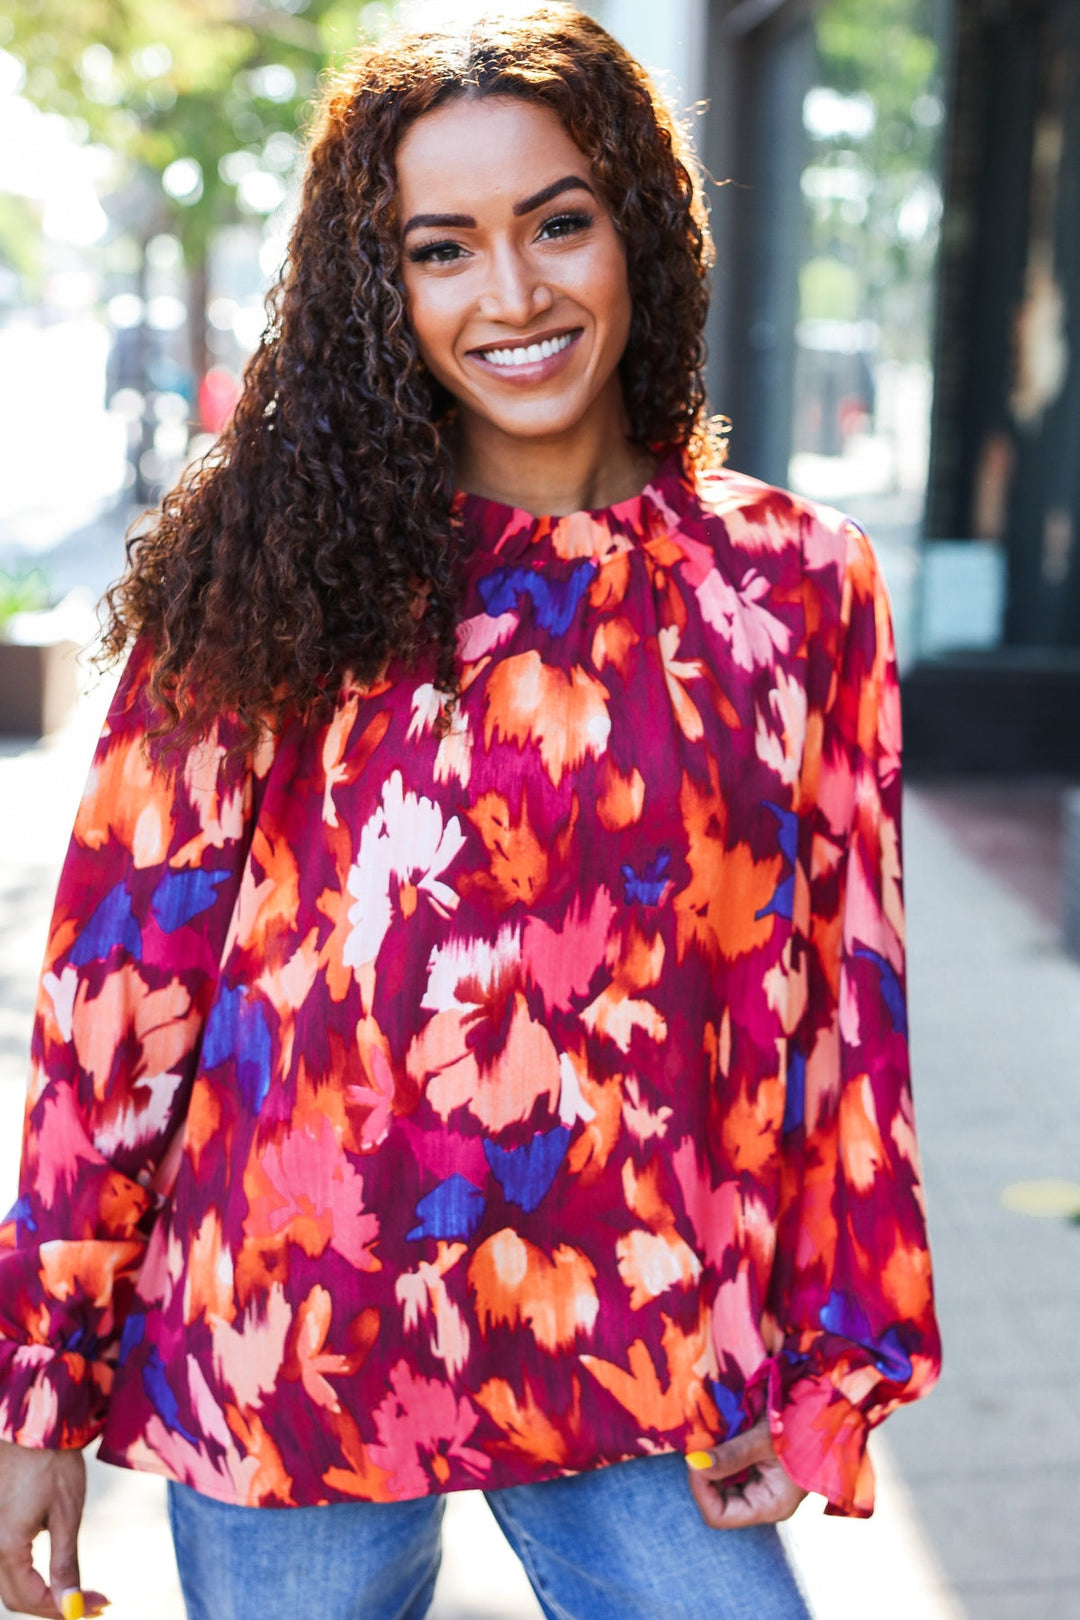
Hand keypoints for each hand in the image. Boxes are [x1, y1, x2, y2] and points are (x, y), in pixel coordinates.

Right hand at [0, 1440, 107, 1616]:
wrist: (33, 1425)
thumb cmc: (52, 1463)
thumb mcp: (66, 1513)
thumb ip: (64, 1562)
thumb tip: (71, 1605)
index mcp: (7, 1546)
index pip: (31, 1599)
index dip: (64, 1610)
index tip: (96, 1606)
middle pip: (16, 1597)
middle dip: (53, 1606)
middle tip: (91, 1602)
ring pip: (9, 1584)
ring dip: (41, 1594)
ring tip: (78, 1591)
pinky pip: (8, 1564)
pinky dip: (31, 1576)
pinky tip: (56, 1571)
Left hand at [685, 1417, 807, 1528]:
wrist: (828, 1411)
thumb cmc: (804, 1427)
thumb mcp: (765, 1439)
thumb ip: (731, 1454)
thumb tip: (693, 1463)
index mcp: (769, 1506)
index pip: (718, 1515)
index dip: (701, 1489)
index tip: (696, 1457)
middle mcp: (763, 1501)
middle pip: (716, 1498)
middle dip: (704, 1471)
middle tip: (701, 1440)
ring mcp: (761, 1485)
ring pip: (720, 1480)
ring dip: (711, 1458)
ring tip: (713, 1433)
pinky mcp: (759, 1467)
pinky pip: (729, 1465)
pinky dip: (721, 1449)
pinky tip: (724, 1430)